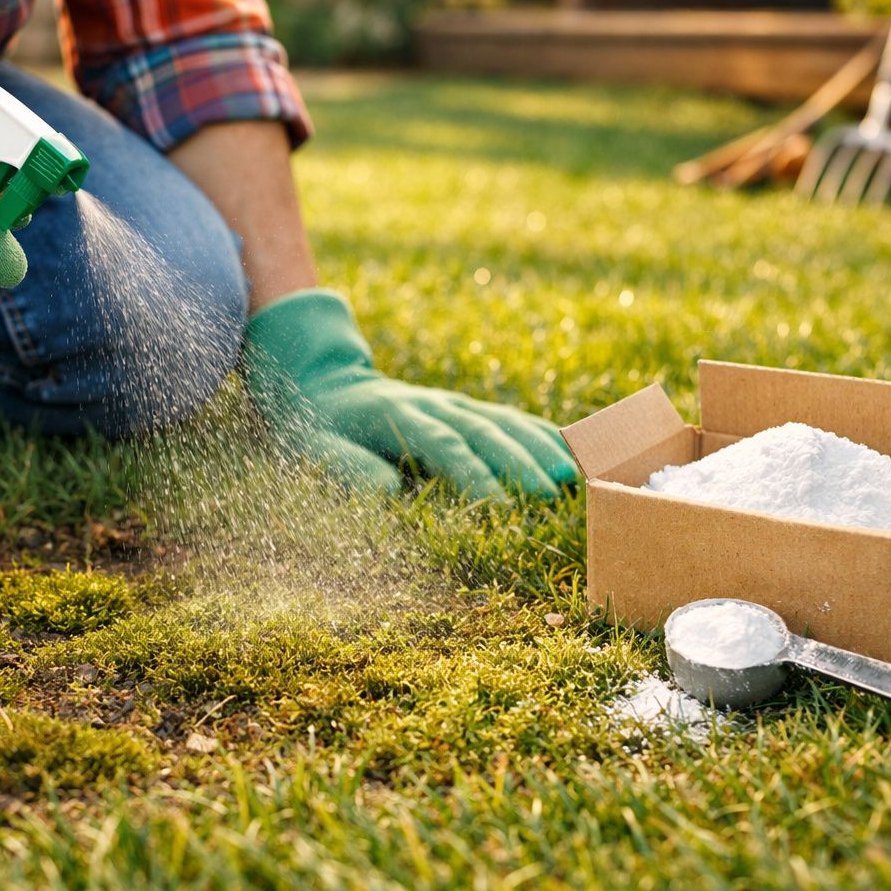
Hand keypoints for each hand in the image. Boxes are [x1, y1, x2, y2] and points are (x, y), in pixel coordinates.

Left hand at [243, 289, 579, 499]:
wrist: (327, 382)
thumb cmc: (321, 428)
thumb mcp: (318, 449)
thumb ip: (350, 469)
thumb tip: (386, 493)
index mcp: (396, 415)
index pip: (442, 446)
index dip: (473, 476)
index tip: (501, 508)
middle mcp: (431, 403)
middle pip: (482, 431)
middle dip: (519, 463)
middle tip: (550, 495)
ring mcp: (452, 402)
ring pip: (501, 421)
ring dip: (538, 447)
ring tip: (572, 475)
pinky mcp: (465, 407)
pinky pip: (507, 418)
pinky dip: (538, 433)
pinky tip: (569, 450)